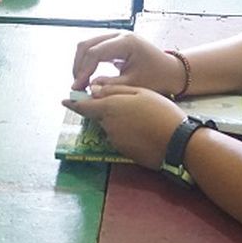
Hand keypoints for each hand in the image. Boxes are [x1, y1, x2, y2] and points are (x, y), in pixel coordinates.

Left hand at [62, 86, 184, 168]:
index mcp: (110, 107)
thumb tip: (93, 90)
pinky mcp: (122, 151)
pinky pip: (118, 138)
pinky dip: (125, 132)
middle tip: (127, 106)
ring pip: (109, 126)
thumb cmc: (161, 111)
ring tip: (140, 117)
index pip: (84, 106)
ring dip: (118, 121)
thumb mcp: (140, 92)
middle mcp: (107, 125)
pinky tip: (142, 129)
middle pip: (99, 116)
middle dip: (105, 110)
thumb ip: (114, 91)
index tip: (64, 101)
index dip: (73, 104)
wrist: (177, 141)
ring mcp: (114, 140)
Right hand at [71, 30, 186, 95]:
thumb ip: (110, 86)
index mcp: (126, 42)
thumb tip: (89, 88)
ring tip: (81, 83)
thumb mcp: (134, 84)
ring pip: (88, 45)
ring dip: (81, 63)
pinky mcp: (114, 43)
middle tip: (77, 86)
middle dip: (79, 66)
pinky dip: (87, 62)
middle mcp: (119, 34)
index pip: (95, 52)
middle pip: (87, 44)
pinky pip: (94, 49)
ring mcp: (116, 36)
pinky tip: (87, 77)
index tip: (77, 87)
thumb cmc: (157, 78)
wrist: (171, 71)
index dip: (83, 70)